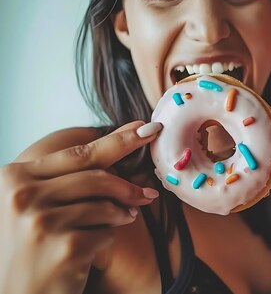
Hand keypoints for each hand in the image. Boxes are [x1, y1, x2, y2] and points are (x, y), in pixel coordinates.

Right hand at [0, 121, 161, 293]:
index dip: (119, 141)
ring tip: (118, 223)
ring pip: (104, 206)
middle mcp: (22, 196)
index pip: (78, 154)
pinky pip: (105, 234)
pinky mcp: (63, 247)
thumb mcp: (39, 203)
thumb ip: (74, 174)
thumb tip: (131, 134)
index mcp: (14, 177)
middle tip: (149, 193)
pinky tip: (93, 248)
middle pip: (96, 178)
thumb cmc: (33, 245)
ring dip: (119, 215)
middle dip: (128, 187)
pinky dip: (107, 239)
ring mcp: (41, 222)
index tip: (147, 128)